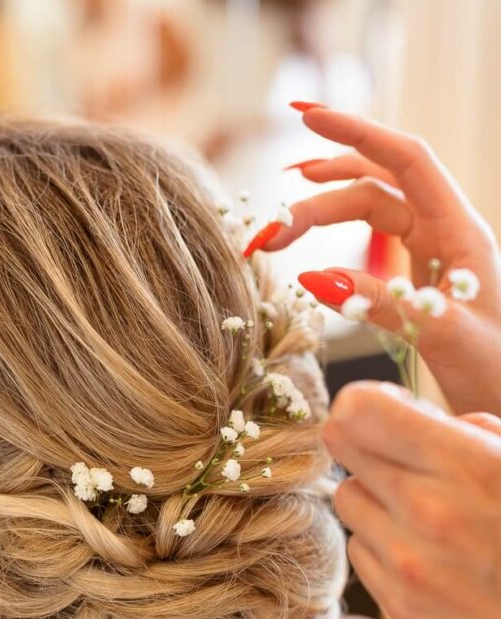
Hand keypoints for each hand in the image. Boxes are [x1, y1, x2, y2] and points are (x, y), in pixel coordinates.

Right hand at [246, 106, 500, 415]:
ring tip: (278, 229)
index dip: (358, 133)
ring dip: (321, 215)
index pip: (407, 160)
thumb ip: (381, 302)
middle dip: (318, 200)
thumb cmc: (496, 372)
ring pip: (368, 212)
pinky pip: (371, 245)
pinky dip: (336, 242)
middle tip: (269, 233)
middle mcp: (445, 233)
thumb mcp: (441, 336)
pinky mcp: (416, 278)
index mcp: (462, 232)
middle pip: (373, 189)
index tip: (308, 117)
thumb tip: (312, 277)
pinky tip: (309, 250)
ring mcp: (429, 254)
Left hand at [324, 381, 500, 618]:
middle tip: (403, 455)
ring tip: (426, 511)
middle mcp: (427, 510)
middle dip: (368, 441)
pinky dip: (384, 544)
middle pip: (340, 445)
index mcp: (467, 464)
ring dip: (376, 495)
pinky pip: (361, 549)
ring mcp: (408, 562)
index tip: (390, 412)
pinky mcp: (401, 604)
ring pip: (348, 498)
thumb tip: (408, 413)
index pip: (357, 409)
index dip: (367, 402)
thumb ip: (472, 431)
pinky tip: (430, 553)